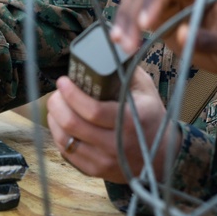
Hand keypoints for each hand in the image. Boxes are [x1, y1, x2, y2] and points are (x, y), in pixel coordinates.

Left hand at [47, 69, 175, 182]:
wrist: (162, 155)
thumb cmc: (151, 115)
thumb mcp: (146, 89)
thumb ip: (126, 69)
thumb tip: (109, 44)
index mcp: (130, 121)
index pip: (92, 110)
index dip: (72, 95)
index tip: (63, 81)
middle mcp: (117, 144)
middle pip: (74, 126)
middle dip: (58, 105)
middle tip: (57, 93)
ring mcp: (105, 161)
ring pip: (66, 141)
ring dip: (54, 120)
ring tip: (56, 106)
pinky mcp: (96, 171)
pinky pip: (68, 153)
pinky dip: (60, 136)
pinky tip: (60, 124)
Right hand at [111, 0, 216, 86]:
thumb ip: (210, 39)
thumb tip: (180, 33)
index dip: (154, 0)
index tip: (146, 24)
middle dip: (133, 13)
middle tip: (126, 42)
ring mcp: (172, 7)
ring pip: (138, 3)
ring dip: (126, 21)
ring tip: (121, 45)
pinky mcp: (165, 22)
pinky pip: (139, 19)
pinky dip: (128, 29)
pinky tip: (121, 45)